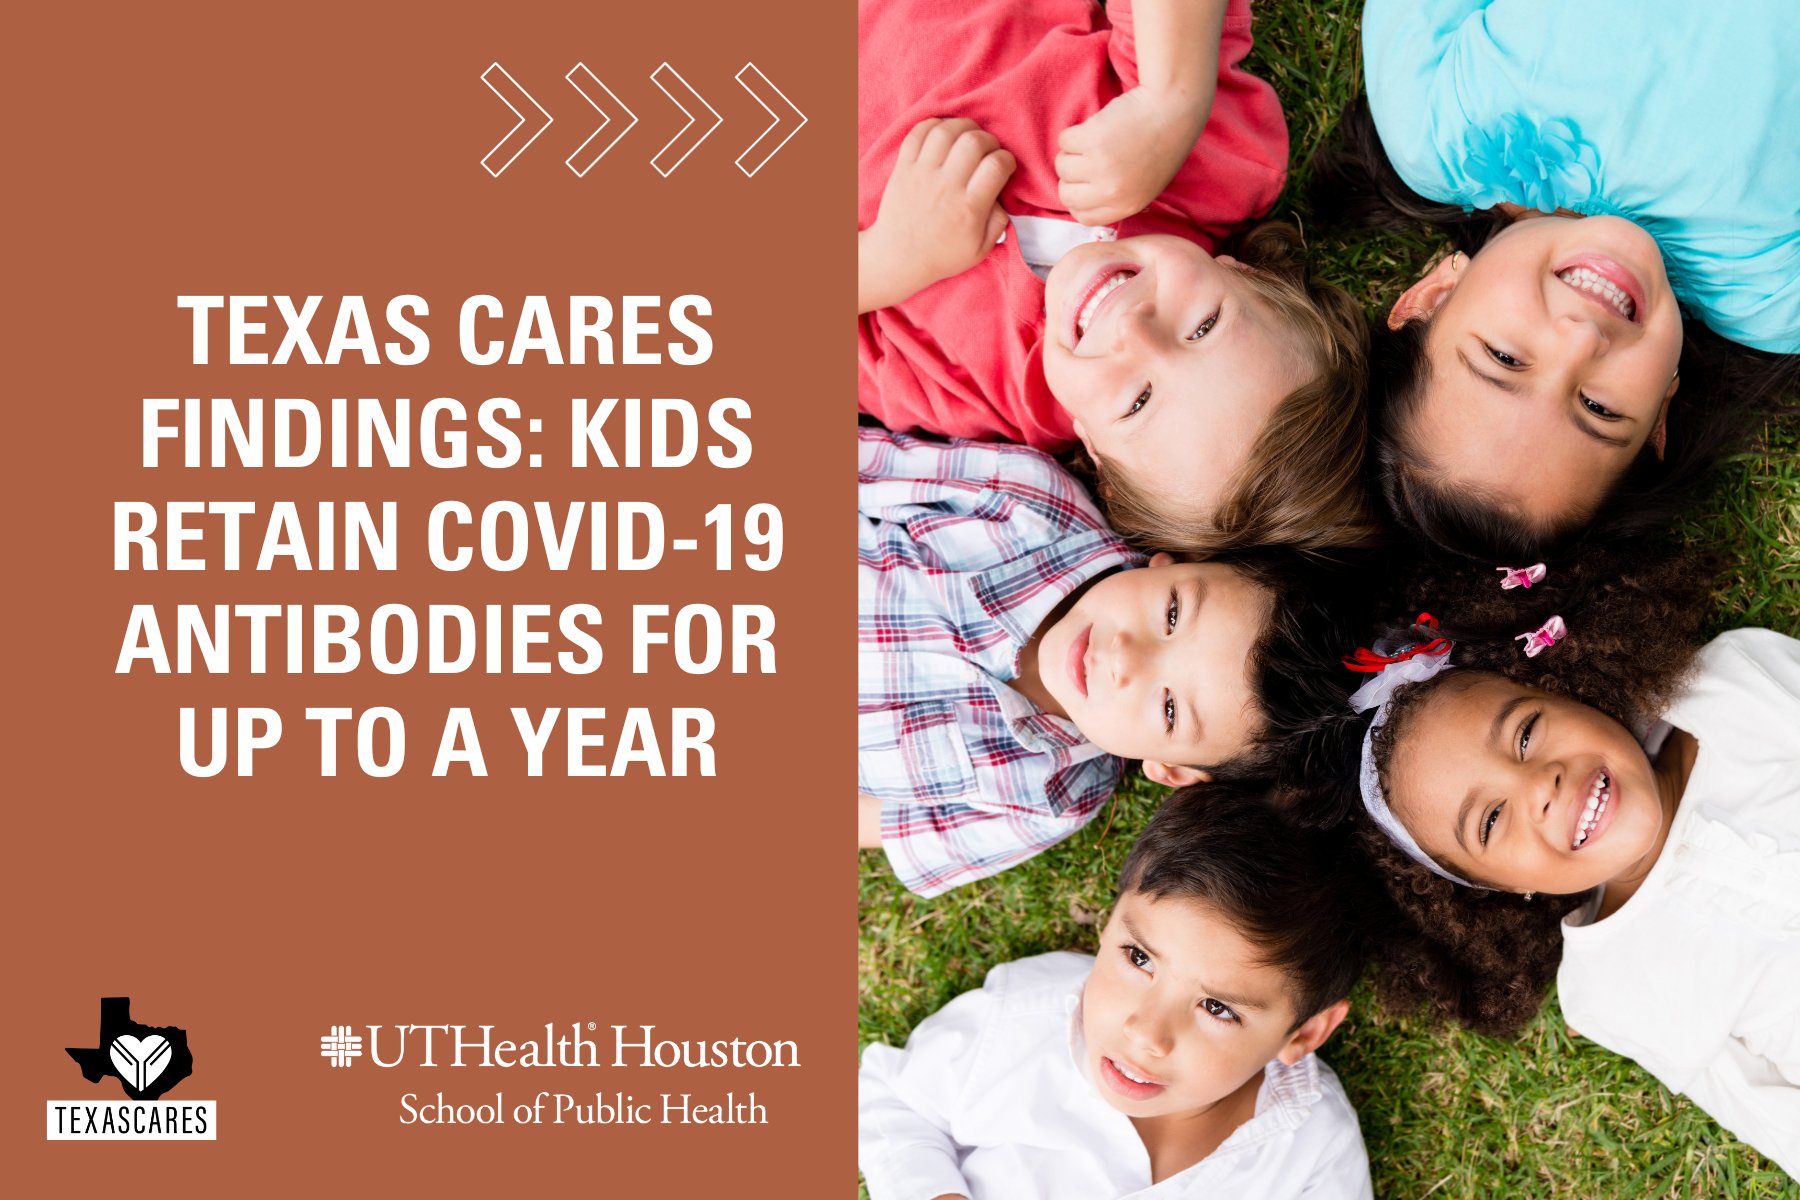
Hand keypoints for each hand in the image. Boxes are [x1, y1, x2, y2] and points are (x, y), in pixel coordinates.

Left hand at [862, 118, 1014, 310]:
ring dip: (963, 126)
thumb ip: (999, 222)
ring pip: (946, 131)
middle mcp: (945, 187)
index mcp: (969, 208)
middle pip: (974, 141)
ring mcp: (922, 175)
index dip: (1007, 159)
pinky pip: (917, 133)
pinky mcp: (903, 168)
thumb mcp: (981, 249)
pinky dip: (933, 125)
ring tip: (968, 136)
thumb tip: (1002, 194)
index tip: (1004, 166)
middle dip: (989, 139)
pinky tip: (944, 133)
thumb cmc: (942, 255)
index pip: (996, 166)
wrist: (898, 259)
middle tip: (988, 150)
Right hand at [1055, 86, 1210, 225]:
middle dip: (1071, 176)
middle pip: (1066, 194)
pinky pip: (1065, 141)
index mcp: (1127, 205)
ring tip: (1096, 139)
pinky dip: (1075, 132)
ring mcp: (1099, 166)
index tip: (1081, 185)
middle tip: (1088, 157)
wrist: (1172, 108)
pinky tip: (1098, 126)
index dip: (1078, 200)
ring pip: (1061, 165)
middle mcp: (1111, 191)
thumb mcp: (1145, 185)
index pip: (1083, 217)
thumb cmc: (1161, 143)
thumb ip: (1117, 197)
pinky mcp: (1090, 141)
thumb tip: (1083, 196)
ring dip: (1072, 151)